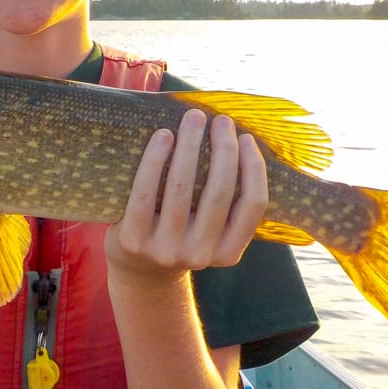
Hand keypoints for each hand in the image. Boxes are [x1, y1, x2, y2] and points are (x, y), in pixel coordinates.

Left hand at [105, 110, 267, 283]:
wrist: (137, 270)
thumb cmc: (181, 235)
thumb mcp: (210, 232)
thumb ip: (227, 203)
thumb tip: (239, 140)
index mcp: (228, 253)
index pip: (253, 205)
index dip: (254, 167)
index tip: (246, 137)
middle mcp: (200, 255)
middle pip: (220, 192)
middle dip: (224, 149)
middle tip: (221, 120)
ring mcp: (165, 250)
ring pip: (182, 187)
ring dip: (190, 145)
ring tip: (193, 118)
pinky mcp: (134, 240)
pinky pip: (146, 192)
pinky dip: (156, 159)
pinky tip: (163, 135)